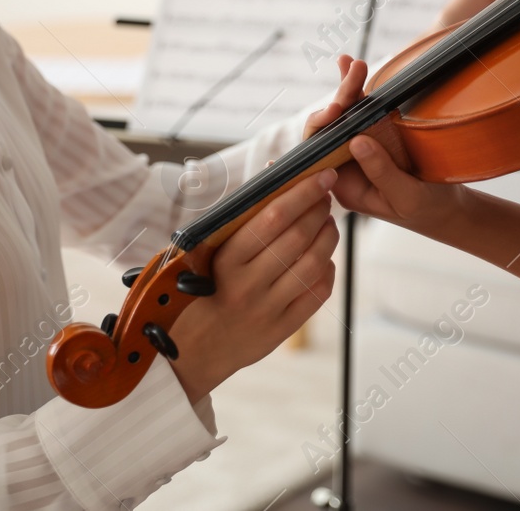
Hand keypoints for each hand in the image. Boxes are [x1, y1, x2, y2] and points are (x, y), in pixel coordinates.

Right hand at [166, 168, 338, 402]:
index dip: (303, 193)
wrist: (190, 350)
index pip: (273, 217)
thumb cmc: (199, 287)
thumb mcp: (209, 250)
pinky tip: (324, 258)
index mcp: (225, 260)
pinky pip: (317, 294)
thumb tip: (272, 170)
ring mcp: (266, 310)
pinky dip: (327, 269)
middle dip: (318, 210)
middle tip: (325, 196)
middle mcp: (247, 286)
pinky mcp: (281, 330)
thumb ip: (242, 212)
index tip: (323, 175)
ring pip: (314, 264)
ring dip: (328, 236)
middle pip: (298, 238)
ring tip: (327, 224)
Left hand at [321, 55, 468, 235]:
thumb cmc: (427, 209)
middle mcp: (345, 165)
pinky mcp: (378, 136)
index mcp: (343, 185)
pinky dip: (358, 90)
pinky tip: (353, 68)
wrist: (449, 210)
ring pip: (345, 115)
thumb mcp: (406, 197)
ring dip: (348, 87)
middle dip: (341, 98)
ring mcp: (361, 149)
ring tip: (353, 63)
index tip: (337, 108)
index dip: (322, 125)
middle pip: (330, 127)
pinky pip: (362, 111)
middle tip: (355, 70)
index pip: (318, 152)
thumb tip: (356, 140)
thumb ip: (381, 172)